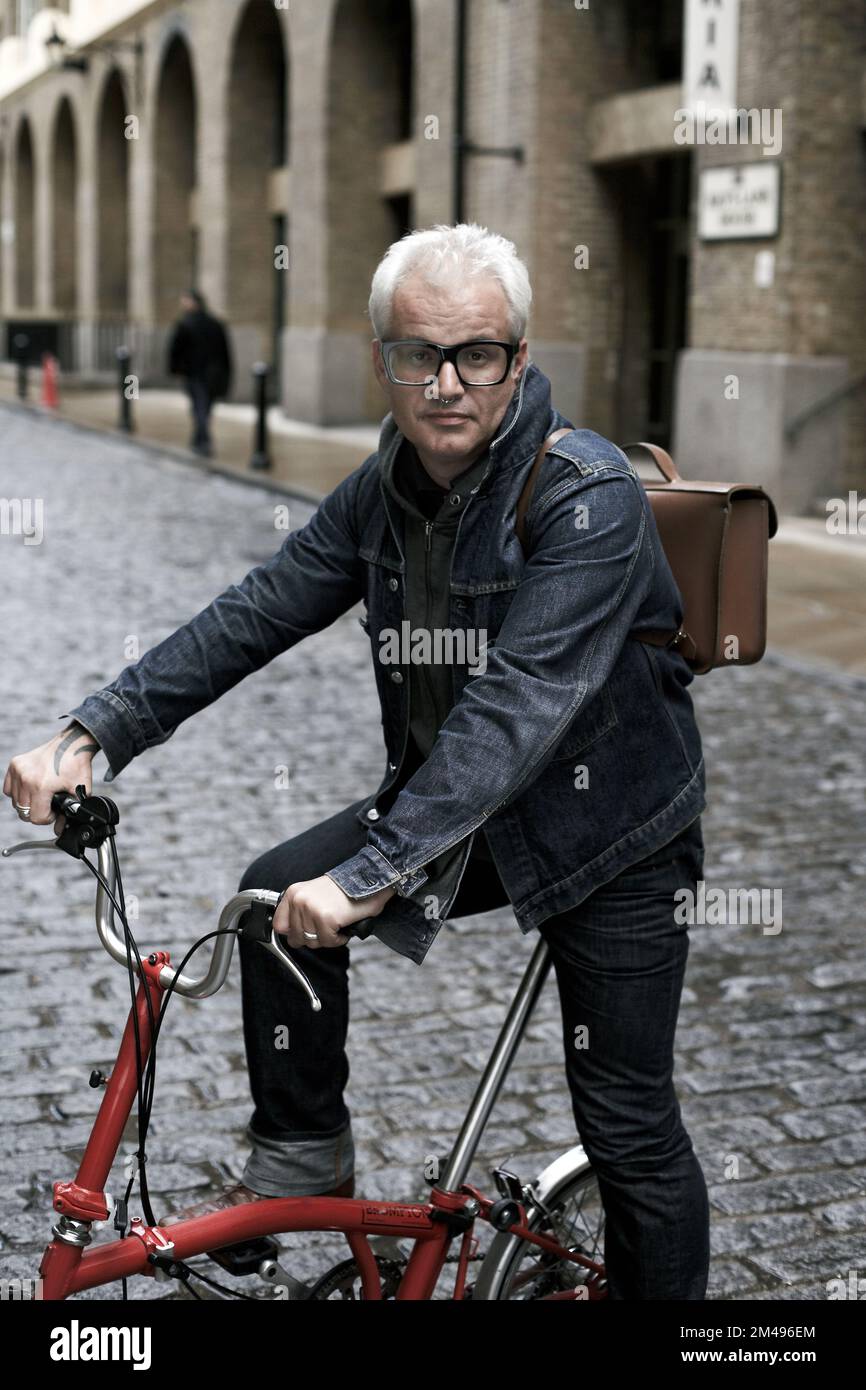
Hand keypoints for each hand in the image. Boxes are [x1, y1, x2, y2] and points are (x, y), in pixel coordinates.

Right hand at [3, 722, 100, 831]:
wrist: (73, 744)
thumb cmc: (77, 765)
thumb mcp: (79, 792)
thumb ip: (70, 814)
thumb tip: (59, 830)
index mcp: (41, 786)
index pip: (36, 818)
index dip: (48, 818)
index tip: (55, 811)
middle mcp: (26, 778)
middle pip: (24, 812)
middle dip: (38, 812)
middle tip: (50, 803)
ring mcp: (18, 770)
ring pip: (15, 802)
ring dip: (28, 803)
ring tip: (43, 794)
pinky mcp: (14, 764)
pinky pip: (8, 789)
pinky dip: (18, 792)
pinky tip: (31, 788)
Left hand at [273, 874, 396, 949]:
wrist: (368, 880)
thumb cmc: (344, 890)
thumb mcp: (313, 896)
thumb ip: (299, 911)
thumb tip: (290, 935)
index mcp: (293, 893)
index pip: (279, 925)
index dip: (295, 933)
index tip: (307, 931)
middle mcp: (299, 900)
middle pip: (297, 938)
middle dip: (314, 937)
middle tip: (328, 927)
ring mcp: (311, 909)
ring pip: (313, 942)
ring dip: (328, 938)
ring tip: (337, 925)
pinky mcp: (325, 918)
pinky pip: (328, 942)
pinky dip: (339, 939)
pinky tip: (343, 927)